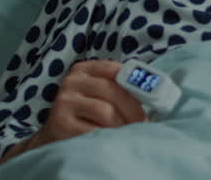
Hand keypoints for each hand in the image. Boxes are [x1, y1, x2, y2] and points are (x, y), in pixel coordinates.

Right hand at [29, 59, 147, 149]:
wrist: (56, 135)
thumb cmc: (86, 114)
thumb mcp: (99, 94)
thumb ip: (120, 87)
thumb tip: (154, 89)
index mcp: (84, 70)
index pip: (115, 69)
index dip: (136, 83)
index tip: (151, 97)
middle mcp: (72, 82)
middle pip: (113, 91)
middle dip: (133, 110)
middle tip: (142, 123)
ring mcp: (64, 102)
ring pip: (106, 112)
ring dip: (122, 126)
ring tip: (127, 134)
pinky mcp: (61, 124)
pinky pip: (94, 131)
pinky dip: (108, 137)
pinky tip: (110, 141)